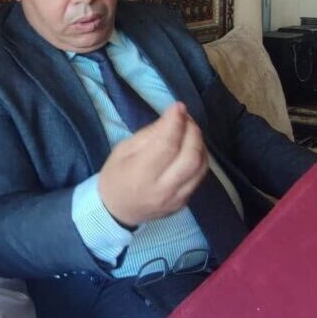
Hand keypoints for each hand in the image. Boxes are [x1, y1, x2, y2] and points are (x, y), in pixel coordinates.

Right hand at [97, 102, 208, 226]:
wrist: (117, 210)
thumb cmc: (115, 176)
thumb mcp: (123, 150)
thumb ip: (149, 134)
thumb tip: (172, 117)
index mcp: (140, 174)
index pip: (166, 145)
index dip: (175, 123)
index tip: (178, 106)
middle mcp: (162, 189)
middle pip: (190, 157)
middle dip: (192, 131)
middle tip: (186, 118)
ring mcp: (176, 198)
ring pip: (200, 167)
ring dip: (200, 143)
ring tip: (190, 131)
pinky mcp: (184, 202)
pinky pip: (200, 177)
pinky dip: (201, 157)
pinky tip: (192, 148)